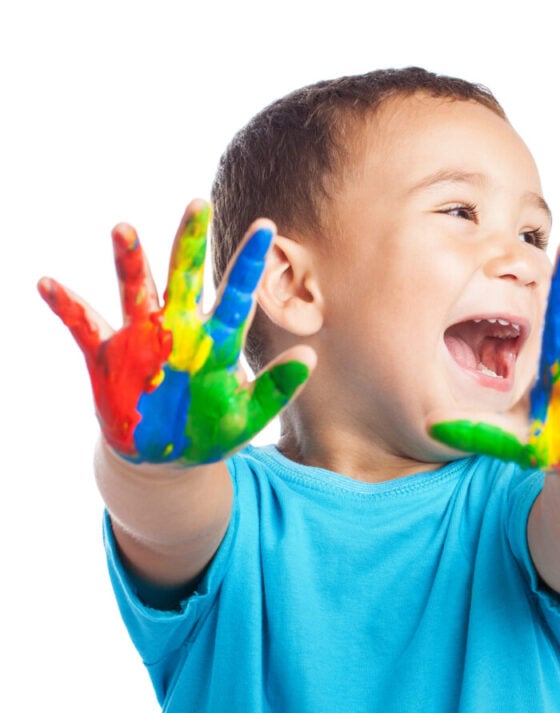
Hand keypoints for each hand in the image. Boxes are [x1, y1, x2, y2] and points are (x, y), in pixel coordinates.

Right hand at [38, 200, 310, 464]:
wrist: (164, 460)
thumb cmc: (210, 432)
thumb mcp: (247, 416)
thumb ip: (277, 388)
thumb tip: (310, 355)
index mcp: (217, 340)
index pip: (238, 294)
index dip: (250, 262)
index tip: (266, 226)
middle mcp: (180, 327)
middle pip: (187, 276)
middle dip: (190, 241)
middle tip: (198, 203)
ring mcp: (142, 337)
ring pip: (136, 289)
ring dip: (129, 261)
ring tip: (123, 229)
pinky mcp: (107, 356)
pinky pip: (84, 325)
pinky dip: (66, 306)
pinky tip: (48, 284)